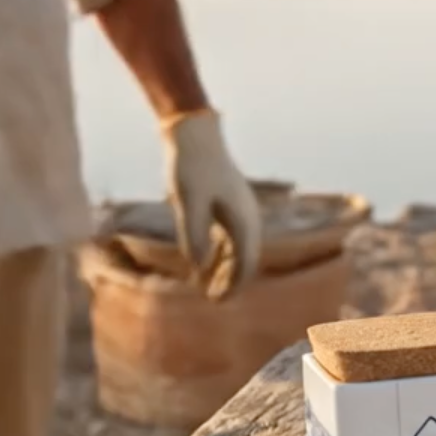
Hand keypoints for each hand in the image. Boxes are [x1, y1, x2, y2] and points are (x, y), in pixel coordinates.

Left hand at [162, 110, 260, 298]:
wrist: (194, 134)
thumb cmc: (190, 167)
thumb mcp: (187, 202)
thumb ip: (193, 235)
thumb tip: (199, 267)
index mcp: (242, 220)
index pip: (245, 263)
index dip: (234, 285)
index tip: (218, 302)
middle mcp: (248, 217)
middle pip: (246, 258)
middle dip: (233, 281)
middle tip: (214, 300)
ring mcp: (240, 209)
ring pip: (240, 248)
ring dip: (228, 268)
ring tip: (211, 285)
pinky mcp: (229, 203)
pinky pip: (232, 236)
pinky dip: (222, 252)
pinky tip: (207, 260)